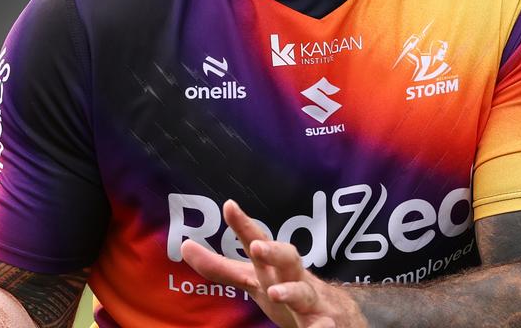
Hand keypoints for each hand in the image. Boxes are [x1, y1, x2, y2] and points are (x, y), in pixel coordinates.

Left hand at [180, 199, 363, 327]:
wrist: (337, 314)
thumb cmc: (286, 289)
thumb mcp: (252, 278)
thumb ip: (218, 266)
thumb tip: (184, 245)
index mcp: (273, 266)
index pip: (257, 240)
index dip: (243, 224)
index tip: (229, 205)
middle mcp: (292, 277)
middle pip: (287, 257)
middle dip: (273, 251)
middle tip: (257, 247)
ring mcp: (309, 300)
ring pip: (303, 292)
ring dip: (290, 291)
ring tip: (275, 292)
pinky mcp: (323, 322)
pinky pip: (323, 326)